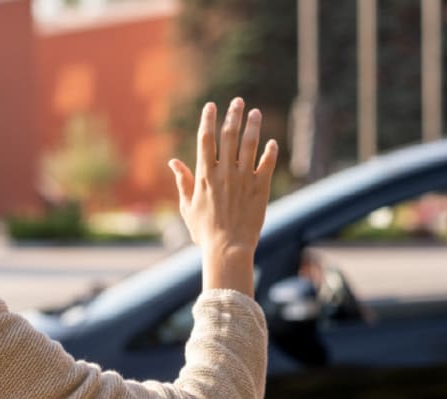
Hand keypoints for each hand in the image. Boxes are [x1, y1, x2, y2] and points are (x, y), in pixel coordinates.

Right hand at [168, 98, 277, 295]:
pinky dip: (270, 151)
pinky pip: (267, 164)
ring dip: (253, 126)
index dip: (208, 120)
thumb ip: (182, 181)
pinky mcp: (261, 189)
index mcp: (205, 175)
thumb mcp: (188, 206)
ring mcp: (244, 179)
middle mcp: (224, 173)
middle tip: (238, 101)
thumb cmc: (204, 231)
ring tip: (255, 113)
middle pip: (229, 135)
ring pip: (250, 145)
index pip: (206, 139)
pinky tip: (272, 142)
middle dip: (233, 115)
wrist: (228, 249)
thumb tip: (173, 162)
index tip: (211, 106)